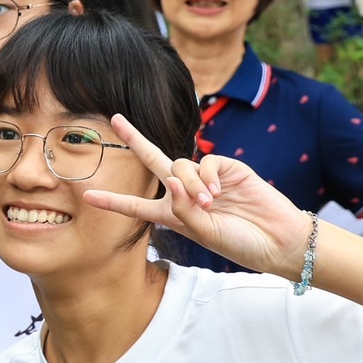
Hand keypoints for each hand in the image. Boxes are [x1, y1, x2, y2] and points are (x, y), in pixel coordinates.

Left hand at [81, 114, 312, 277]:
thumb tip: (168, 180)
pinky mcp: (227, 168)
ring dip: (188, 184)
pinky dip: (206, 177)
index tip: (86, 197)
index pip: (137, 206)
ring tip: (209, 204)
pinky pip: (205, 163)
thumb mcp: (205, 234)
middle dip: (134, 139)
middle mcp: (185, 193)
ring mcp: (206, 179)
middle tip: (116, 119)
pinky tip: (218, 194)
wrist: (276, 239)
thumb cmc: (240, 243)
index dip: (113, 201)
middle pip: (153, 161)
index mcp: (174, 215)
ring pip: (179, 166)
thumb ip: (183, 210)